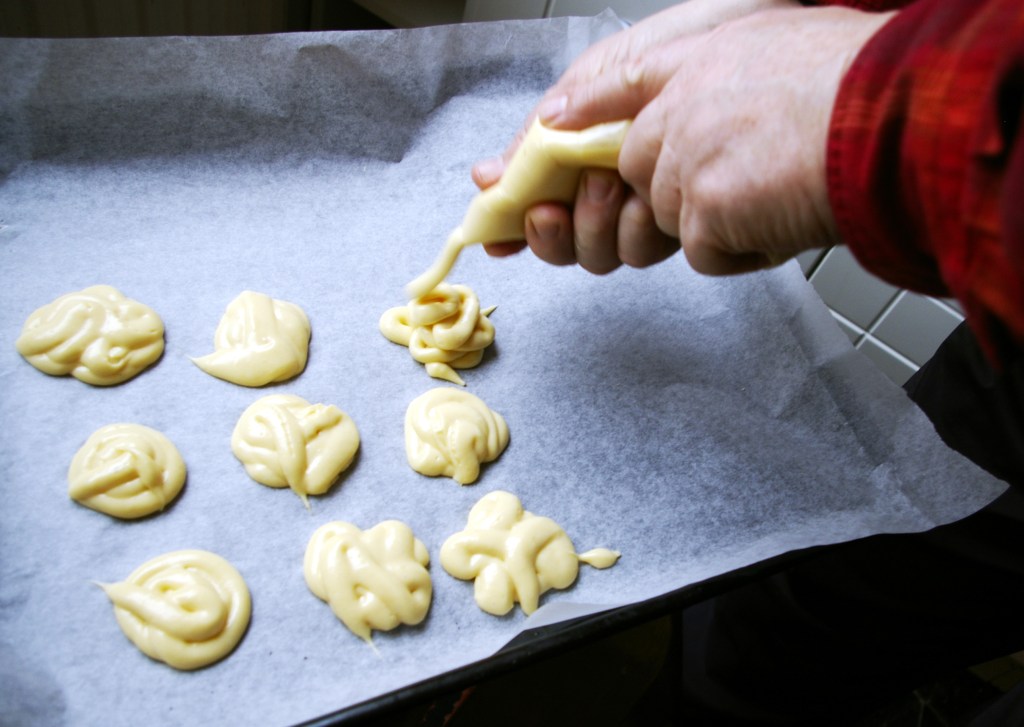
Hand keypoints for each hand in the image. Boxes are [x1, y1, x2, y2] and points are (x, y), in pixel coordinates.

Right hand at [475, 0, 799, 272]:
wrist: (761, 40)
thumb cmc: (693, 41)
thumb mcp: (602, 76)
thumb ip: (544, 131)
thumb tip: (488, 173)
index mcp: (593, 152)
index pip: (546, 204)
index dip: (518, 226)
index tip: (497, 234)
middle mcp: (624, 184)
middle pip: (573, 242)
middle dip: (557, 234)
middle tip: (556, 206)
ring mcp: (660, 203)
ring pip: (609, 254)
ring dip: (595, 230)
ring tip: (605, 185)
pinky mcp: (698, 218)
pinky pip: (654, 250)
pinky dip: (638, 233)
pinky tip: (641, 201)